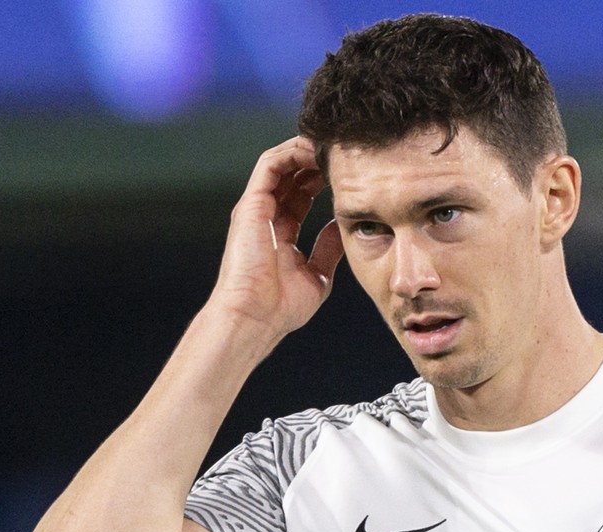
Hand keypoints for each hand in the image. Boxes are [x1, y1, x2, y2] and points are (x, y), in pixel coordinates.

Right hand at [209, 137, 344, 344]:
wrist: (255, 317)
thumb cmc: (280, 307)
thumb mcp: (317, 274)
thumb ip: (328, 248)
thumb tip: (343, 225)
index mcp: (281, 233)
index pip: (302, 194)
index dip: (324, 179)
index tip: (350, 173)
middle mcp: (266, 216)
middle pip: (292, 174)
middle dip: (317, 159)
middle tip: (345, 152)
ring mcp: (257, 208)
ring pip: (281, 163)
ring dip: (306, 149)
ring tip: (333, 144)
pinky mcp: (251, 202)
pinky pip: (270, 164)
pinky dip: (292, 151)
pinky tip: (316, 149)